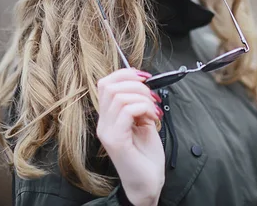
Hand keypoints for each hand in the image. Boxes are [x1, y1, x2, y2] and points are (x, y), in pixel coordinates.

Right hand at [96, 68, 164, 205]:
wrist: (148, 183)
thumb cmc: (147, 155)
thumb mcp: (143, 122)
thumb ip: (138, 104)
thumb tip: (143, 84)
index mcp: (108, 117)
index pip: (105, 83)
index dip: (125, 73)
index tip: (146, 78)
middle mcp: (103, 123)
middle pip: (109, 85)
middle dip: (136, 84)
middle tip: (152, 97)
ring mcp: (108, 132)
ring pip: (119, 95)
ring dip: (142, 97)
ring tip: (153, 110)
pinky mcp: (116, 140)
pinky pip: (126, 111)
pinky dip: (143, 108)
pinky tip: (152, 118)